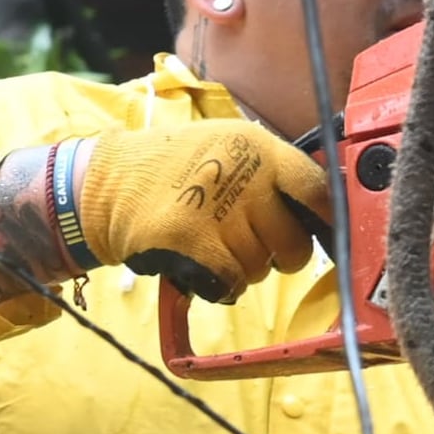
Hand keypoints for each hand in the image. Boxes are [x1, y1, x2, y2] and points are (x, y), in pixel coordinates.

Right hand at [0, 122, 330, 301]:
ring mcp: (215, 208)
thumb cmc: (173, 170)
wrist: (105, 184)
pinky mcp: (189, 241)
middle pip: (294, 243)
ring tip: (213, 246)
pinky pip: (229, 283)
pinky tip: (202, 267)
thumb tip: (326, 210)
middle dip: (278, 256)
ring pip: (260, 268)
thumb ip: (272, 174)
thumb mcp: (226, 148)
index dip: (327, 220)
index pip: (316, 188)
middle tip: (252, 246)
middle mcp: (242, 175)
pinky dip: (219, 286)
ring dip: (242, 270)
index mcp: (257, 147)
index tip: (327, 236)